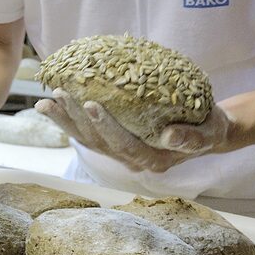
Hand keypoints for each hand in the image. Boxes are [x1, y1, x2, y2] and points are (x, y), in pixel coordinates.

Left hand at [34, 88, 233, 172]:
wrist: (205, 130)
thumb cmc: (209, 127)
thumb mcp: (209, 132)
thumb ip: (191, 138)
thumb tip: (169, 137)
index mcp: (154, 160)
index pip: (125, 145)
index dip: (107, 126)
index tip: (92, 104)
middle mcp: (133, 160)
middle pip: (98, 143)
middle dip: (76, 119)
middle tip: (60, 94)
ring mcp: (120, 153)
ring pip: (87, 140)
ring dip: (64, 120)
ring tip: (44, 102)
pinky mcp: (114, 142)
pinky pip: (87, 133)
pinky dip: (69, 119)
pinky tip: (53, 104)